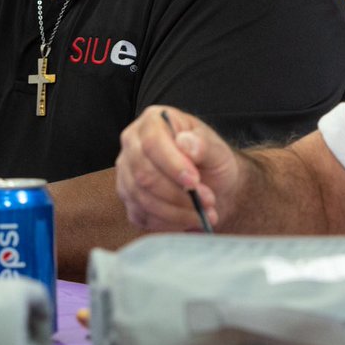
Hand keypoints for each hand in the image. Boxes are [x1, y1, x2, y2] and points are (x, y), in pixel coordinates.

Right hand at [115, 105, 240, 230]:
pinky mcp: (129, 200)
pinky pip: (142, 217)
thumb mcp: (217, 150)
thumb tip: (186, 143)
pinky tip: (189, 220)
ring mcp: (127, 173)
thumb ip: (204, 145)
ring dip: (177, 212)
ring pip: (142, 199)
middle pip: (143, 174)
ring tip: (204, 214)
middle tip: (208, 201)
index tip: (195, 181)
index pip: (152, 143)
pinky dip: (169, 223)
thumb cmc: (212, 162)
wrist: (212, 186)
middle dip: (178, 194)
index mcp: (153, 121)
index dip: (172, 165)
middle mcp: (133, 145)